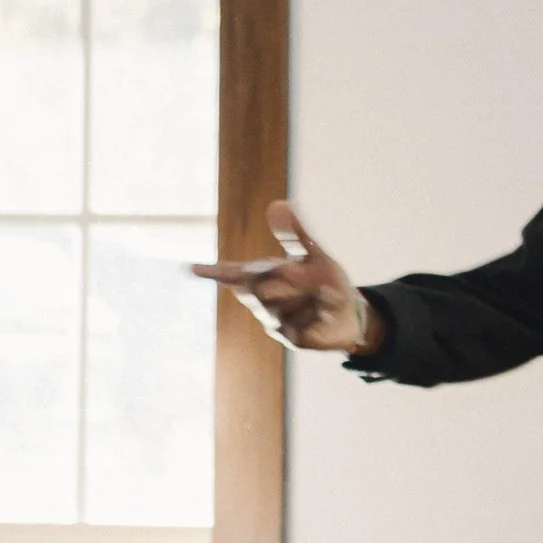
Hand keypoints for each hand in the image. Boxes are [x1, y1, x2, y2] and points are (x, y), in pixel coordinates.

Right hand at [192, 202, 377, 353]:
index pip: (234, 272)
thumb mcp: (314, 253)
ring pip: (281, 305)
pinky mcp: (289, 338)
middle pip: (260, 287)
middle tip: (309, 279)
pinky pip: (299, 323)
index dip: (214, 272)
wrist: (350, 314)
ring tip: (318, 298)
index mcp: (264, 275)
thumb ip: (295, 233)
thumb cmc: (326, 280)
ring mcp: (273, 320)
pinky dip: (318, 314)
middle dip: (287, 279)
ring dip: (307, 297)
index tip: (192, 270)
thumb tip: (278, 204)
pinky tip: (323, 315)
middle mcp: (262, 299)